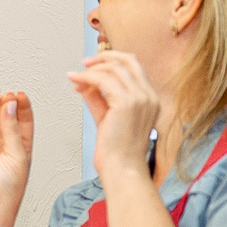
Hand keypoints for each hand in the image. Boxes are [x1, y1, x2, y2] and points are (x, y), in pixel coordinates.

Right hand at [0, 85, 35, 221]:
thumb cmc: (8, 189)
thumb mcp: (19, 155)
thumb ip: (12, 128)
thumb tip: (9, 105)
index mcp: (20, 146)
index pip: (22, 120)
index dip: (21, 106)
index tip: (20, 94)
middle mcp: (3, 144)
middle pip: (4, 116)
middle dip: (5, 102)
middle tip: (6, 92)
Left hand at [66, 51, 161, 189]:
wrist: (122, 169)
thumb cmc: (117, 151)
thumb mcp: (107, 117)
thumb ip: (98, 98)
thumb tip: (83, 82)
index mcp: (151, 99)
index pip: (135, 67)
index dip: (113, 61)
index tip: (94, 65)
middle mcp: (149, 96)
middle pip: (128, 60)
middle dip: (104, 57)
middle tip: (85, 63)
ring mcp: (140, 98)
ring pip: (113, 68)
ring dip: (91, 69)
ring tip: (76, 77)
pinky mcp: (126, 103)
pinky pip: (102, 80)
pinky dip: (86, 77)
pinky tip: (75, 81)